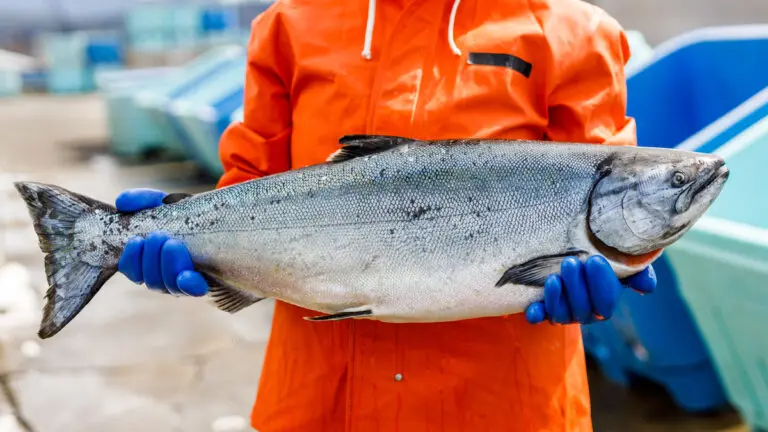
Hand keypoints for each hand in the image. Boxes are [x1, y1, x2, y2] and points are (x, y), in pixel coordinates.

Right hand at [115, 188, 208, 296]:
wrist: (215, 220)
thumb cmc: (182, 215)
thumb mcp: (162, 203)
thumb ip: (141, 200)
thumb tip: (122, 202)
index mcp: (147, 261)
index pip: (131, 270)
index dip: (131, 260)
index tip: (136, 240)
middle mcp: (162, 276)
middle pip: (150, 280)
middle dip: (151, 259)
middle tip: (158, 236)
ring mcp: (182, 282)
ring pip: (169, 286)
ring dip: (167, 266)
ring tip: (172, 243)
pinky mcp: (203, 282)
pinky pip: (194, 290)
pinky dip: (188, 285)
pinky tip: (186, 275)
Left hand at [525, 256, 655, 324]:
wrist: (571, 251)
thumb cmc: (600, 255)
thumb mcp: (620, 259)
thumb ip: (636, 271)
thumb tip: (646, 286)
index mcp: (606, 301)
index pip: (607, 303)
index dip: (602, 286)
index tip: (595, 260)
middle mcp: (586, 311)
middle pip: (583, 310)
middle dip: (577, 288)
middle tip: (571, 263)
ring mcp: (565, 311)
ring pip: (562, 315)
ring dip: (557, 298)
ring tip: (554, 278)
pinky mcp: (544, 307)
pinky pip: (540, 316)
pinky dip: (537, 313)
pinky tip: (533, 308)